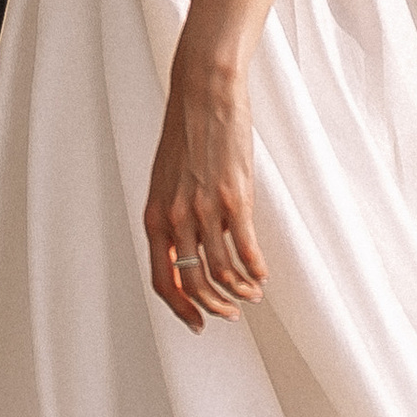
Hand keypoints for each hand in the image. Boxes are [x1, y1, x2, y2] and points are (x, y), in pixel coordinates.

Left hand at [144, 49, 266, 326]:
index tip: (197, 322)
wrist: (203, 94)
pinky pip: (245, 248)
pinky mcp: (234, 198)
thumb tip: (186, 252)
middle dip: (213, 306)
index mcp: (155, 215)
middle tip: (230, 314)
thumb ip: (172, 216)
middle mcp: (176, 217)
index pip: (161, 278)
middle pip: (193, 282)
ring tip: (252, 295)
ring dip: (239, 290)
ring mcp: (205, 209)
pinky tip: (262, 275)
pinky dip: (255, 268)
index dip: (180, 307)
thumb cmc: (186, 135)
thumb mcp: (167, 181)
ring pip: (222, 270)